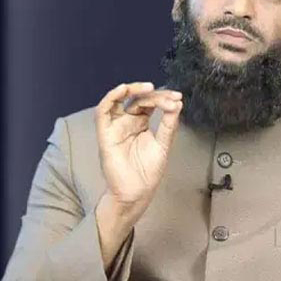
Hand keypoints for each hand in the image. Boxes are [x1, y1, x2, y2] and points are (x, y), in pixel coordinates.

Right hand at [94, 82, 182, 215]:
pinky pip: (103, 112)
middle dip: (154, 95)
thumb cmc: (148, 172)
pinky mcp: (105, 134)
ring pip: (117, 100)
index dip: (163, 98)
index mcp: (141, 124)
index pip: (149, 103)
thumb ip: (169, 124)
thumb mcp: (163, 144)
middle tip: (169, 96)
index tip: (178, 98)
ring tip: (148, 87)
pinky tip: (124, 90)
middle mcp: (127, 122)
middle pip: (137, 99)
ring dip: (131, 89)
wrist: (137, 193)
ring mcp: (115, 127)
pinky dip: (111, 98)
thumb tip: (178, 103)